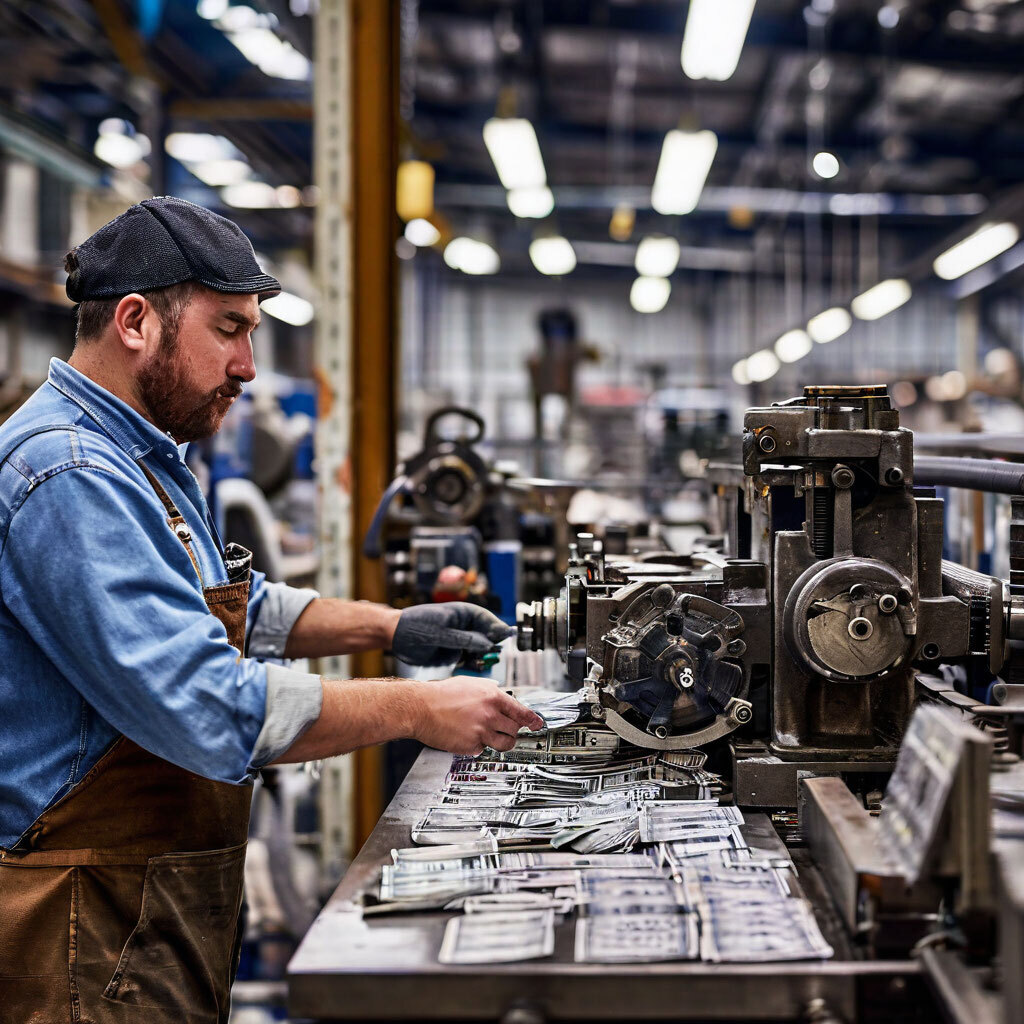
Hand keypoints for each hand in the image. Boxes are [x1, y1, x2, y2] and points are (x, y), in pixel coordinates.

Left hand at [391, 602, 513, 667]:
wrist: (396, 637)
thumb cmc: (416, 626)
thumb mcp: (441, 632)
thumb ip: (465, 640)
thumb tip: (488, 644)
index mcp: (463, 613)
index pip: (487, 619)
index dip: (497, 627)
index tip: (506, 636)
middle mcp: (465, 627)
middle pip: (487, 636)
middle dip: (492, 644)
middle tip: (493, 653)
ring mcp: (461, 641)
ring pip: (480, 650)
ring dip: (484, 656)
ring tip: (484, 661)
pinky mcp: (455, 654)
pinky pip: (470, 659)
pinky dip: (475, 663)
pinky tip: (476, 666)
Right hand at [411, 678, 543, 754]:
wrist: (421, 708)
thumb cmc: (441, 695)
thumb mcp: (470, 683)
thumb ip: (489, 690)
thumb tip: (502, 695)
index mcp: (492, 697)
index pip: (521, 711)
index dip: (532, 720)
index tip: (537, 724)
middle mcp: (490, 715)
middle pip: (515, 729)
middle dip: (512, 730)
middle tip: (504, 729)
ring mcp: (481, 732)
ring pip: (505, 743)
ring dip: (501, 741)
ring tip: (489, 735)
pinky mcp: (471, 745)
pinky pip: (483, 749)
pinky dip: (478, 745)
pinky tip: (467, 736)